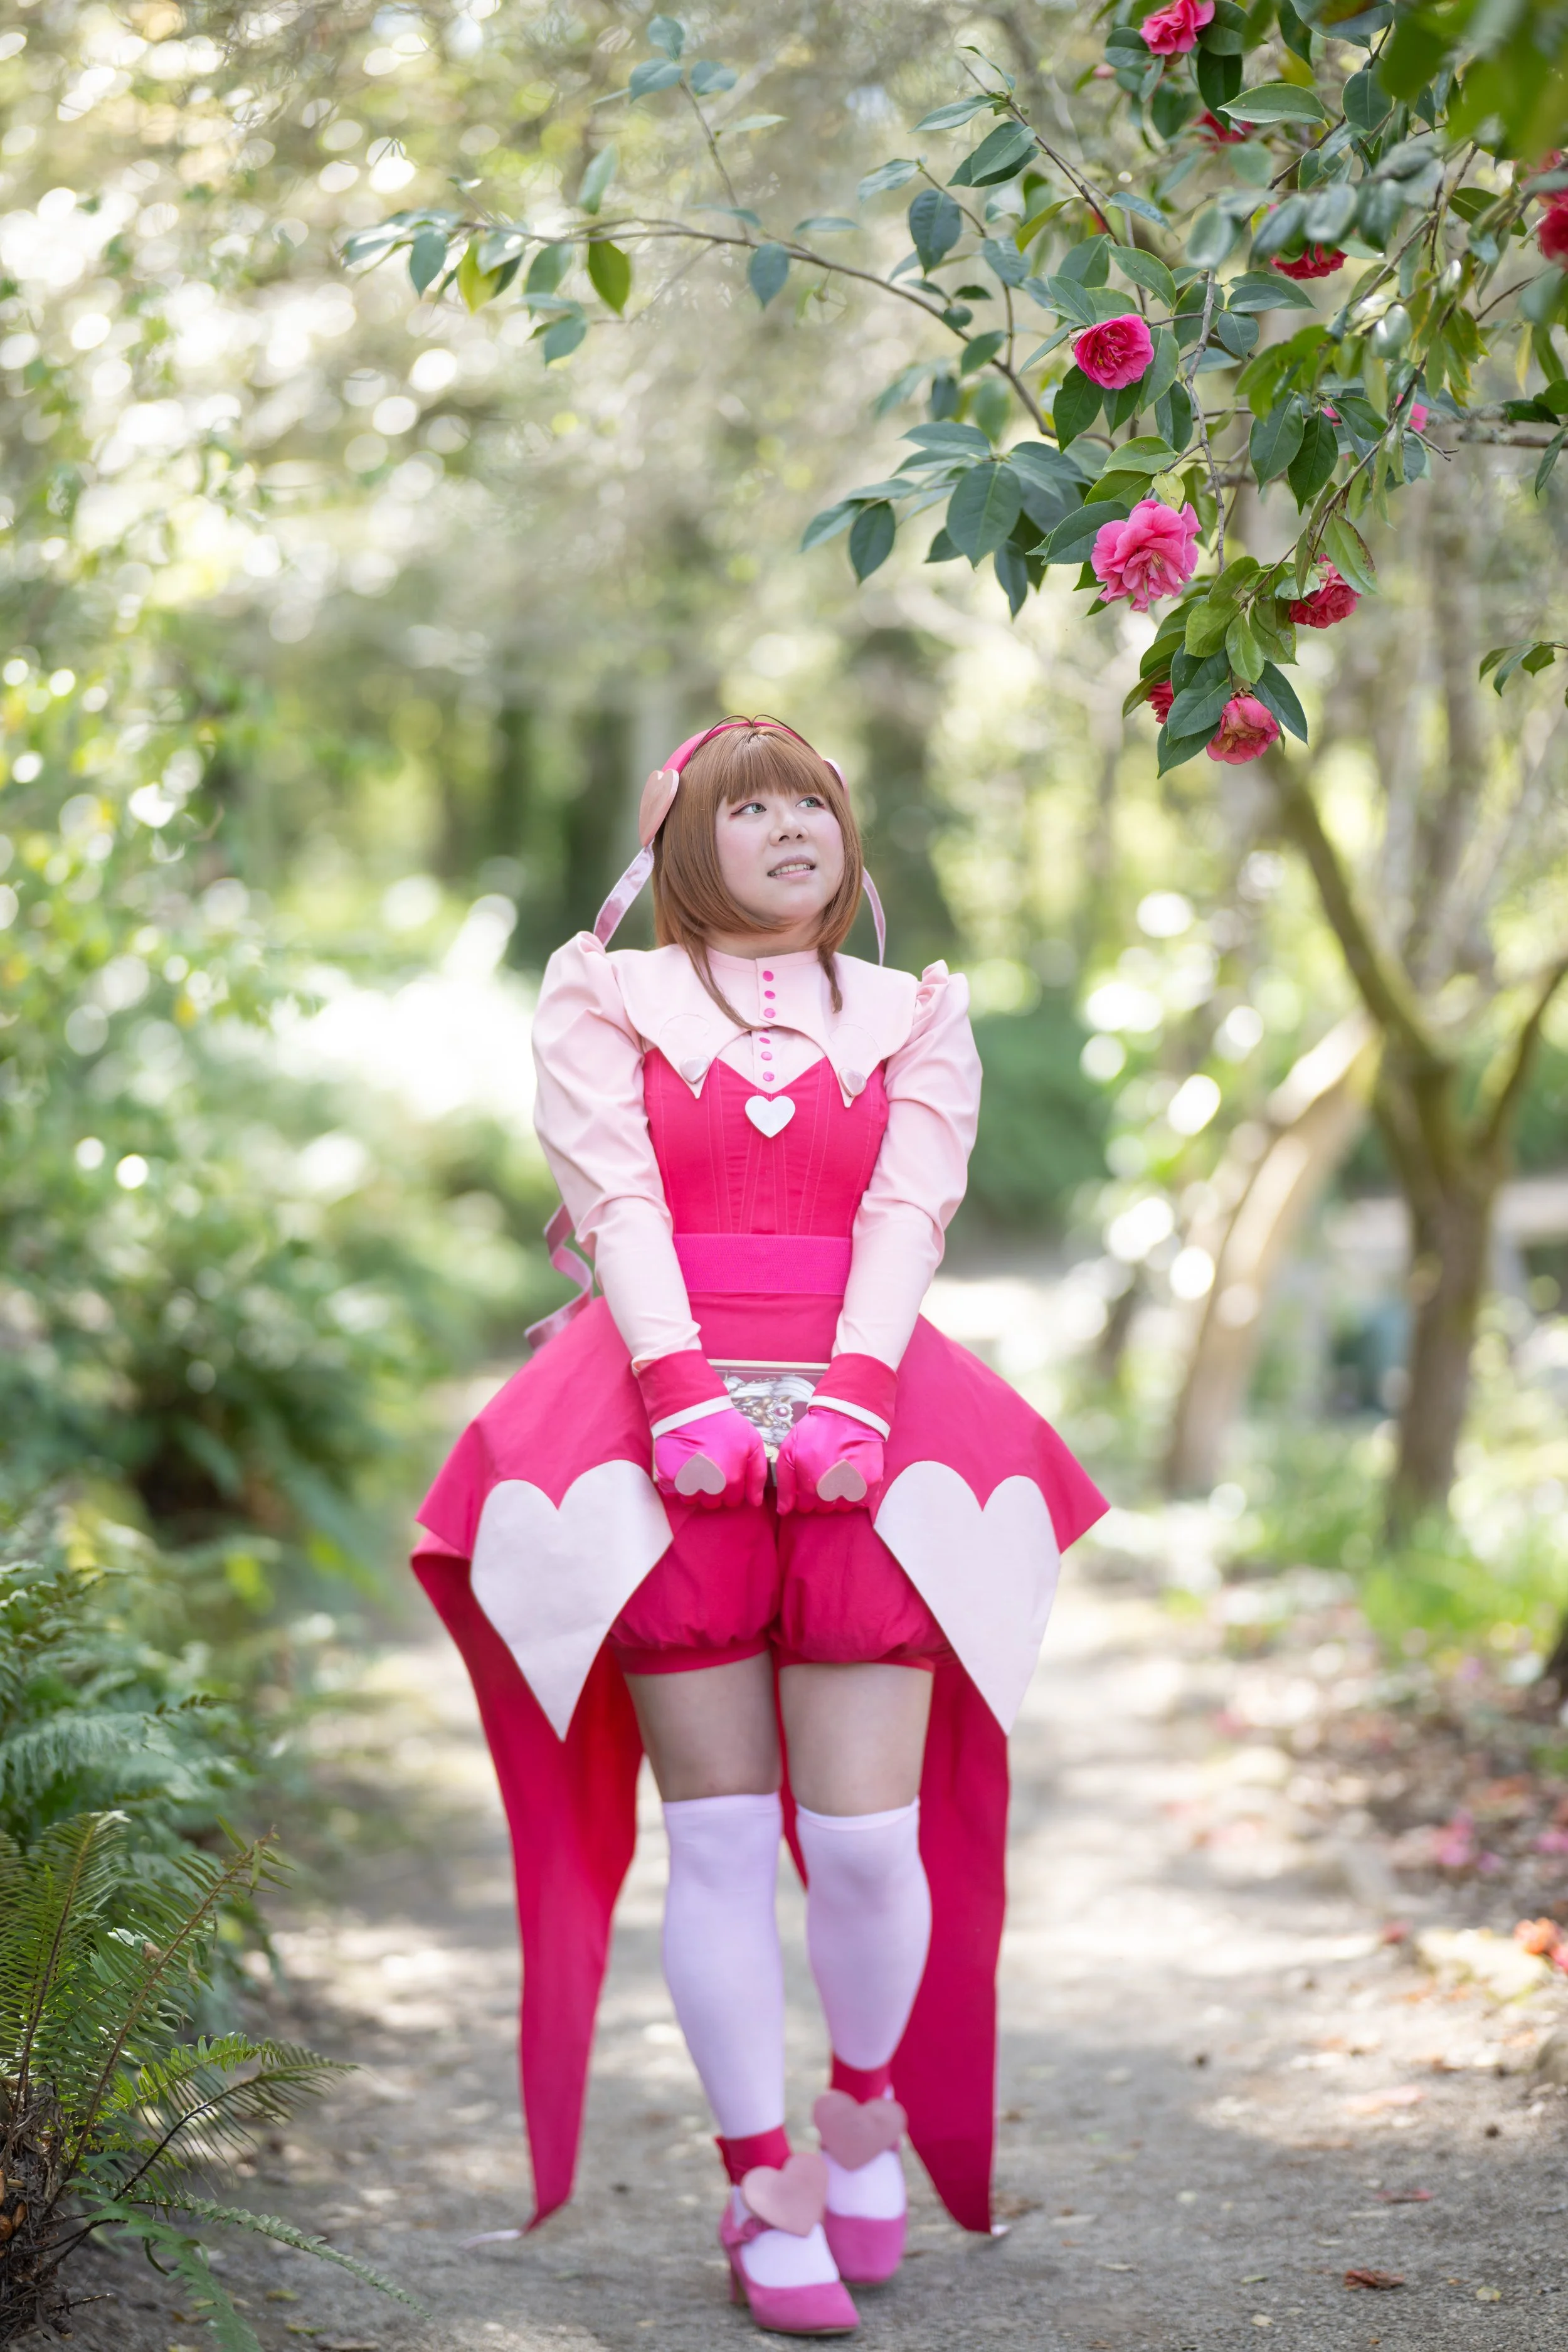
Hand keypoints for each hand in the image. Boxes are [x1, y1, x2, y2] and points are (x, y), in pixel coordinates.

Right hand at [652, 1405, 767, 1510]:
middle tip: (711, 1467)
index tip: (727, 1471)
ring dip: (694, 1488)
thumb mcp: (752, 1443)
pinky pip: (674, 1493)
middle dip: (713, 1490)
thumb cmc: (723, 1424)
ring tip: (696, 1466)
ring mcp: (687, 1484)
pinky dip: (677, 1484)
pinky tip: (682, 1467)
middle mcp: (709, 1487)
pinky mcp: (668, 1478)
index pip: (733, 1501)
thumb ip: (758, 1474)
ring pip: (692, 1500)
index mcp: (730, 1480)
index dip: (731, 1487)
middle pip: (713, 1503)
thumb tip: (755, 1501)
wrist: (691, 1409)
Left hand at [775, 1407, 883, 1514]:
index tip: (810, 1480)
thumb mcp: (789, 1451)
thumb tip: (783, 1511)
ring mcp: (854, 1488)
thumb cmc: (816, 1431)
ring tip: (839, 1474)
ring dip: (840, 1496)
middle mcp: (833, 1492)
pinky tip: (853, 1476)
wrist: (847, 1413)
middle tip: (825, 1473)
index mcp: (811, 1486)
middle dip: (822, 1495)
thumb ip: (784, 1484)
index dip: (805, 1494)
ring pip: (843, 1506)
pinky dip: (858, 1493)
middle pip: (824, 1508)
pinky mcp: (872, 1482)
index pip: (805, 1507)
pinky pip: (862, 1501)